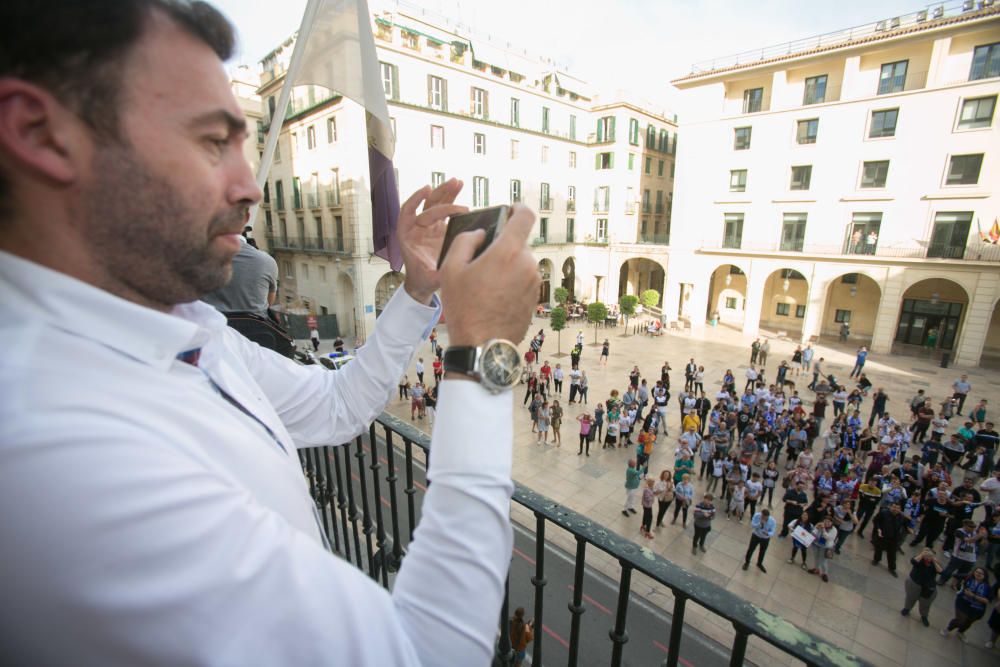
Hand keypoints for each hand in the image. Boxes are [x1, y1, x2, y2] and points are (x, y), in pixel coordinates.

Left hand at [397, 179, 468, 303]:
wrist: (423, 283)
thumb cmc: (423, 279)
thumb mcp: (430, 277)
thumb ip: (440, 271)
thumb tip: (455, 264)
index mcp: (407, 235)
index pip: (409, 211)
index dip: (416, 199)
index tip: (427, 190)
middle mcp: (416, 227)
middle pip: (425, 204)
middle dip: (440, 194)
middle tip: (454, 186)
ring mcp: (428, 225)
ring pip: (436, 203)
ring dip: (447, 191)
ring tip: (458, 181)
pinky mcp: (439, 227)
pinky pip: (445, 210)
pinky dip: (451, 199)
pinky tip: (460, 188)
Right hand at [438, 204, 539, 346]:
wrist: (482, 345)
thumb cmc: (465, 308)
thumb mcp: (450, 269)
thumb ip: (464, 241)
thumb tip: (479, 234)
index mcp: (509, 252)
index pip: (525, 216)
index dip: (517, 208)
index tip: (509, 211)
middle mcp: (528, 264)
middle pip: (518, 243)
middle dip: (502, 247)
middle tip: (481, 263)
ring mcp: (534, 283)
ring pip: (520, 263)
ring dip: (506, 267)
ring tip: (485, 285)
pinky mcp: (535, 298)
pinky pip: (523, 281)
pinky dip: (511, 283)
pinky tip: (494, 297)